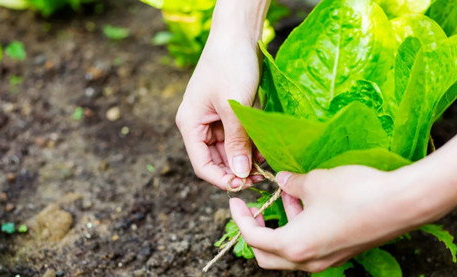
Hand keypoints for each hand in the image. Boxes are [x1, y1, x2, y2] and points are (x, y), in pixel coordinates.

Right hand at [176, 36, 260, 188]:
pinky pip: (238, 137)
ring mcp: (214, 119)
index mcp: (190, 124)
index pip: (202, 165)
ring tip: (266, 164)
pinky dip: (250, 145)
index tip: (244, 185)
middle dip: (236, 171)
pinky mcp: (229, 113)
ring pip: (229, 151)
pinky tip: (265, 150)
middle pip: (216, 160)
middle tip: (261, 178)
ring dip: (246, 160)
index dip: (222, 179)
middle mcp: (199, 125)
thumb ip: (237, 142)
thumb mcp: (234, 106)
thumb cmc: (230, 65)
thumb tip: (240, 174)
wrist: (239, 34)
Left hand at [230, 166, 417, 271]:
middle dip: (256, 231)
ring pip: (290, 251)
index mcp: (294, 245)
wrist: (401, 204)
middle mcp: (308, 261)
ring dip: (283, 225)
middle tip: (255, 208)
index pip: (253, 239)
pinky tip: (309, 202)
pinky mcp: (342, 253)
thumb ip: (292, 183)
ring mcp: (327, 260)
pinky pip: (310, 247)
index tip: (236, 201)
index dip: (240, 218)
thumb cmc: (354, 193)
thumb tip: (281, 180)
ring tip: (289, 194)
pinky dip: (301, 228)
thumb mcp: (315, 181)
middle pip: (267, 255)